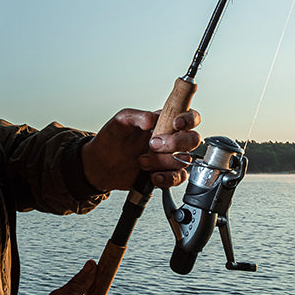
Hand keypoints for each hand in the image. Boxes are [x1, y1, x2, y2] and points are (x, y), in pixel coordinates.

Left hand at [82, 108, 201, 190]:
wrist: (100, 165)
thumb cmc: (111, 139)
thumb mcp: (120, 121)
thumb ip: (136, 116)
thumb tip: (151, 119)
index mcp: (163, 121)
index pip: (188, 116)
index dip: (188, 119)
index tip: (176, 124)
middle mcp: (170, 138)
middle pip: (193, 139)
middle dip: (176, 143)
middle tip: (153, 144)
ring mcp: (169, 158)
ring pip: (185, 160)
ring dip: (164, 162)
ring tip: (142, 161)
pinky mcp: (166, 174)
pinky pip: (178, 177)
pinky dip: (167, 178)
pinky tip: (153, 176)